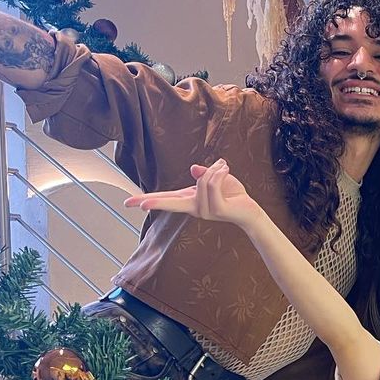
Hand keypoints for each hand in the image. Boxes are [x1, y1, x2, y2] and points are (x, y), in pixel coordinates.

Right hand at [124, 159, 260, 228]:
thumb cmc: (232, 194)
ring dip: (215, 170)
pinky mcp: (217, 210)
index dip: (148, 200)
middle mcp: (194, 208)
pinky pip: (213, 183)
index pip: (166, 199)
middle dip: (154, 203)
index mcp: (190, 200)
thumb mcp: (216, 178)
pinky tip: (225, 169)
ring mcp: (205, 211)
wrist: (250, 210)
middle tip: (137, 205)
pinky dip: (220, 172)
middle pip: (170, 203)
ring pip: (202, 181)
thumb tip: (193, 169)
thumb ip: (204, 174)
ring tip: (223, 168)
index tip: (129, 203)